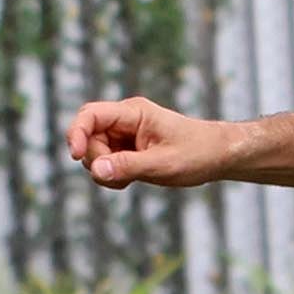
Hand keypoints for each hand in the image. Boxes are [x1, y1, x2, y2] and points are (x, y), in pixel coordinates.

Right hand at [63, 96, 229, 191]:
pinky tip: (132, 180)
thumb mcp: (164, 164)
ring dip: (105, 170)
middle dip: (96, 160)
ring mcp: (124, 135)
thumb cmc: (197, 153)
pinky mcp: (127, 150)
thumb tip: (95, 170)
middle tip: (121, 176)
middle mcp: (125, 120)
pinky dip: (112, 176)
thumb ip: (129, 166)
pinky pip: (106, 163)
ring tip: (132, 179)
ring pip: (95, 153)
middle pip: (89, 137)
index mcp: (133, 112)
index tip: (75, 156)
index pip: (90, 115)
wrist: (218, 155)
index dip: (76, 133)